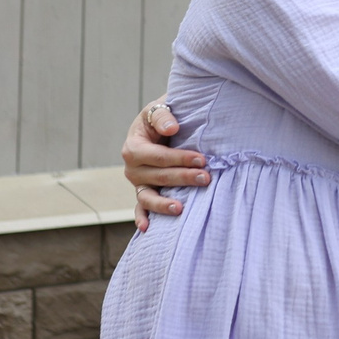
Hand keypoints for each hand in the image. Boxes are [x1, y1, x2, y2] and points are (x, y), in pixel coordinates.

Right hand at [123, 97, 206, 230]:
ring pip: (148, 197)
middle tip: (206, 178)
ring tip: (181, 209)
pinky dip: (142, 218)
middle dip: (183, 178)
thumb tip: (171, 128)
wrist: (157, 127)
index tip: (202, 159)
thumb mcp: (158, 109)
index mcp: (133, 147)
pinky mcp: (143, 192)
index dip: (180, 158)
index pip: (158, 156)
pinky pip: (141, 208)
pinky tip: (147, 229)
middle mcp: (132, 168)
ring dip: (164, 204)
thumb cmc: (161, 118)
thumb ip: (163, 116)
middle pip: (158, 177)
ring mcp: (137, 183)